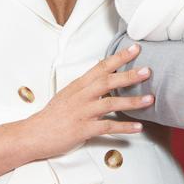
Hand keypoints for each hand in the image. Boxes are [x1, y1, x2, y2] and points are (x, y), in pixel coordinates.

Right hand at [26, 44, 153, 158]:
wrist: (33, 134)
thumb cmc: (52, 116)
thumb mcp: (68, 94)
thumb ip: (85, 86)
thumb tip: (102, 73)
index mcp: (78, 86)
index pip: (100, 67)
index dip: (118, 57)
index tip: (134, 49)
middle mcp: (81, 97)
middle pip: (107, 82)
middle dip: (128, 75)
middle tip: (147, 71)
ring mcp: (82, 113)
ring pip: (110, 104)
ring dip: (132, 102)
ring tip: (149, 99)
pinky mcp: (83, 129)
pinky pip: (107, 128)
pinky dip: (124, 127)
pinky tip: (138, 127)